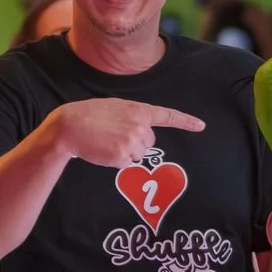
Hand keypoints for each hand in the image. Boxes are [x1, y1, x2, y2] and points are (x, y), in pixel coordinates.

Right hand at [43, 97, 204, 166]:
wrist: (70, 126)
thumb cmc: (89, 115)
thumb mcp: (115, 107)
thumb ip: (133, 116)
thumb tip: (144, 132)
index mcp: (138, 110)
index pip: (166, 116)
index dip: (185, 121)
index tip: (201, 126)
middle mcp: (139, 126)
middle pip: (150, 142)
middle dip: (136, 141)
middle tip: (115, 135)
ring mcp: (132, 142)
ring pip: (139, 155)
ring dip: (126, 152)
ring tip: (108, 141)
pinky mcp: (123, 157)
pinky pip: (128, 164)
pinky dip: (117, 161)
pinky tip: (105, 150)